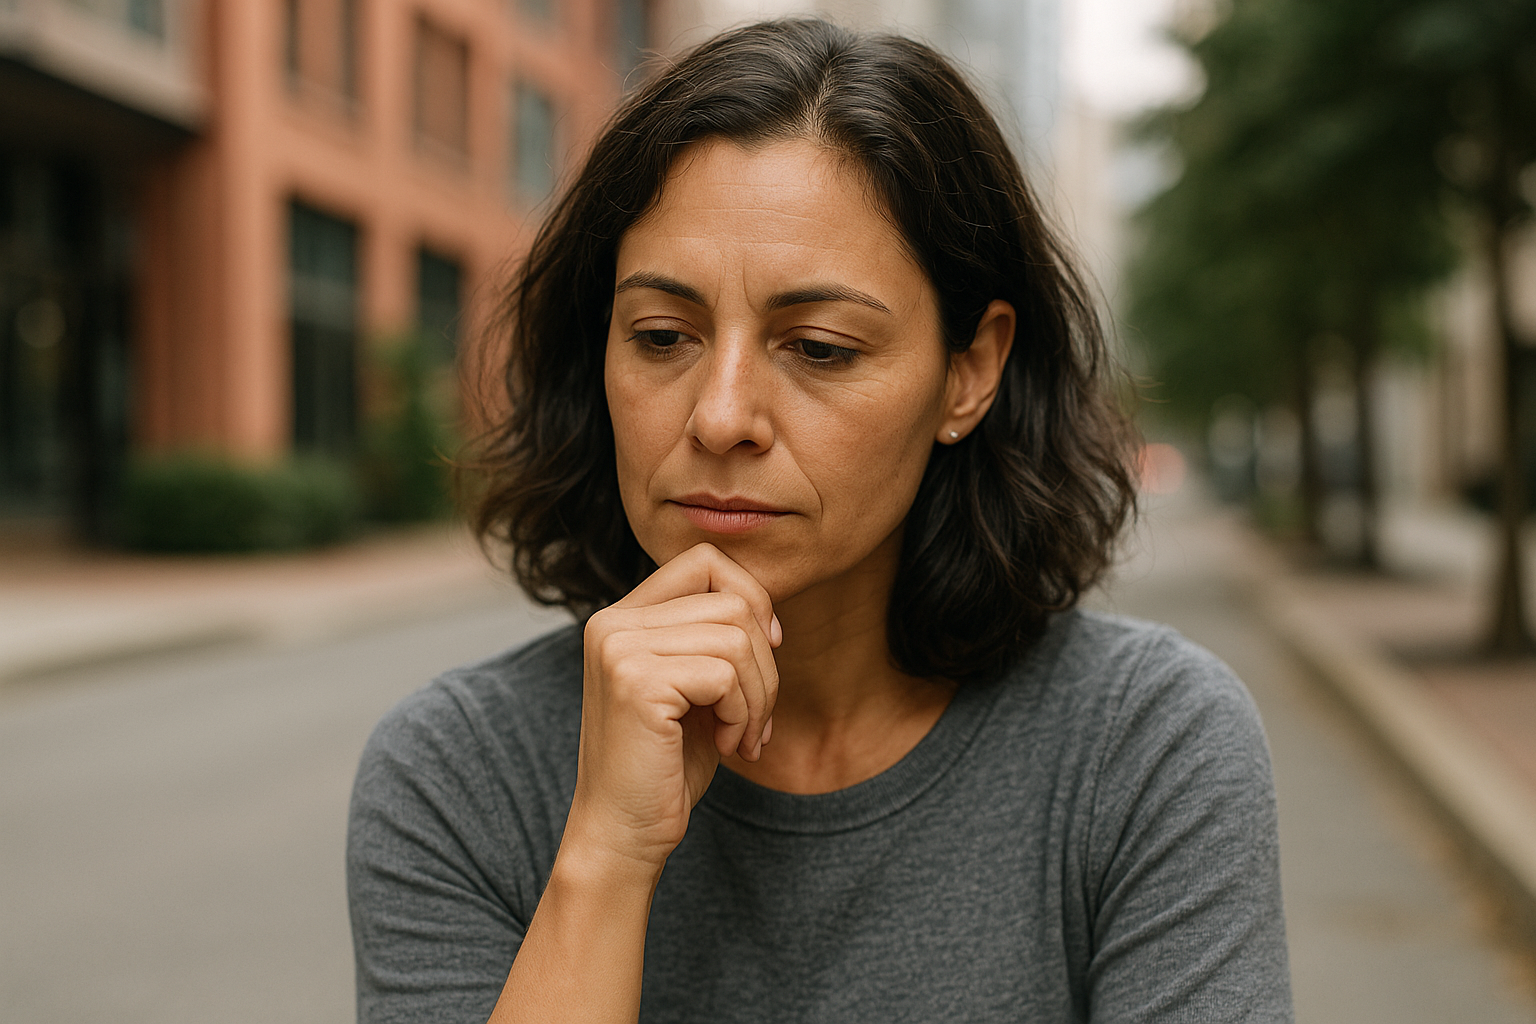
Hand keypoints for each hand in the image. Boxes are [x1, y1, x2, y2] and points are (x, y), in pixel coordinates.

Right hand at [565, 542, 780, 874]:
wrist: (623, 835)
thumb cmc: (666, 766)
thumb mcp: (695, 688)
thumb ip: (713, 637)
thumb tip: (766, 609)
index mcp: (622, 616)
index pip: (705, 562)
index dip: (752, 600)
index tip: (766, 652)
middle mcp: (612, 622)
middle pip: (732, 601)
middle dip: (764, 664)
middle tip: (756, 718)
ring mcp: (619, 648)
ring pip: (736, 636)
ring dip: (758, 695)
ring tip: (741, 735)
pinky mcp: (635, 682)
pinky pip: (726, 675)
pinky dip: (743, 714)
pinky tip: (726, 745)